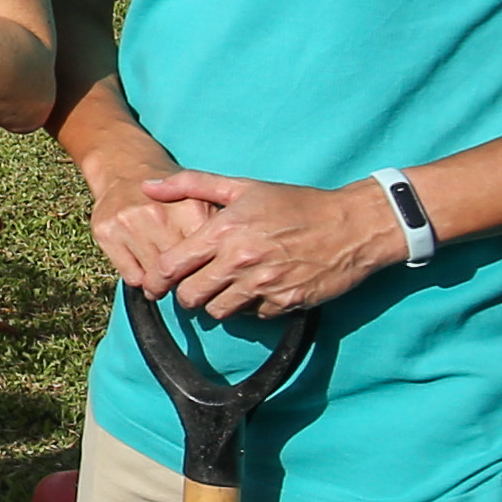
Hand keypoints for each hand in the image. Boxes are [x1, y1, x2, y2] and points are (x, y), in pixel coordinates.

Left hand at [130, 170, 397, 316]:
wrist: (353, 225)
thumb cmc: (296, 203)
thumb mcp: (244, 186)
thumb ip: (192, 185)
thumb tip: (148, 187)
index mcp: (226, 229)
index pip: (172, 265)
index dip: (157, 279)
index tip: (154, 284)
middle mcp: (242, 259)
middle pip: (191, 297)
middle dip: (187, 295)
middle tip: (194, 288)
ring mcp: (265, 284)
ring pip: (219, 312)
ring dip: (217, 304)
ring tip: (227, 289)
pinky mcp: (286, 303)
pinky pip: (253, 317)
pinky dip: (252, 308)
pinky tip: (260, 289)